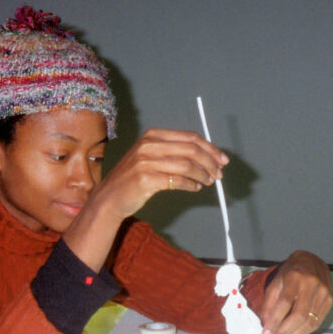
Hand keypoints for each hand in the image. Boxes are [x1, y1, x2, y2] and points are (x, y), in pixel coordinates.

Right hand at [89, 128, 227, 219]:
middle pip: (191, 150)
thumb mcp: (150, 157)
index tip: (222, 159)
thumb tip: (206, 158)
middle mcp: (149, 145)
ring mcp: (146, 162)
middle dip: (210, 162)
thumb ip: (174, 153)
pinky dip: (191, 185)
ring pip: (186, 166)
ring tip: (209, 182)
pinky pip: (177, 181)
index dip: (210, 148)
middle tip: (219, 174)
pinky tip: (196, 188)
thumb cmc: (133, 178)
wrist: (110, 197)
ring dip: (203, 175)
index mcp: (153, 136)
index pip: (190, 138)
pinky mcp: (145, 180)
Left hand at [259, 251, 332, 333]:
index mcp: (295, 277)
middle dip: (284, 332)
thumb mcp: (275, 283)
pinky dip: (303, 332)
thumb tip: (266, 326)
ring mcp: (324, 292)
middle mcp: (312, 284)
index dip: (275, 321)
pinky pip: (317, 322)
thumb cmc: (291, 273)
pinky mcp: (330, 300)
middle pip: (299, 316)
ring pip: (310, 322)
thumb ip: (269, 304)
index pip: (285, 303)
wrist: (312, 261)